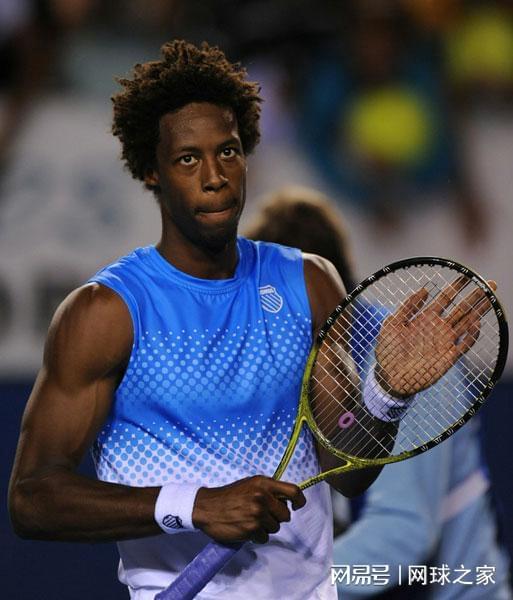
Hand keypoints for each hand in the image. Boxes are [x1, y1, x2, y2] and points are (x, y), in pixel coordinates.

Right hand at [192, 475, 305, 543]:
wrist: (207, 507)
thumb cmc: (230, 495)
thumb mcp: (250, 484)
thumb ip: (268, 490)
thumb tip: (286, 501)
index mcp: (263, 483)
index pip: (293, 491)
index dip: (299, 500)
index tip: (297, 506)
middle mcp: (262, 497)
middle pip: (285, 514)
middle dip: (276, 517)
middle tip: (263, 515)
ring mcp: (257, 514)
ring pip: (275, 527)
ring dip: (265, 527)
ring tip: (250, 520)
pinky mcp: (251, 529)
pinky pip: (264, 538)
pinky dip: (256, 536)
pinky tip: (245, 528)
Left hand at [375, 276, 494, 396]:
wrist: (389, 377)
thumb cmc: (388, 351)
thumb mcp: (392, 324)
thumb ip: (407, 307)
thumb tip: (423, 289)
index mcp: (425, 318)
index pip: (445, 298)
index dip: (456, 286)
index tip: (468, 275)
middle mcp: (438, 327)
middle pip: (461, 308)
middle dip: (475, 295)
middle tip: (490, 283)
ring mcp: (445, 342)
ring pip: (467, 323)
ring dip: (479, 311)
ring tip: (491, 298)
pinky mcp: (448, 357)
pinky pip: (464, 344)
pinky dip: (471, 335)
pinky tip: (476, 324)